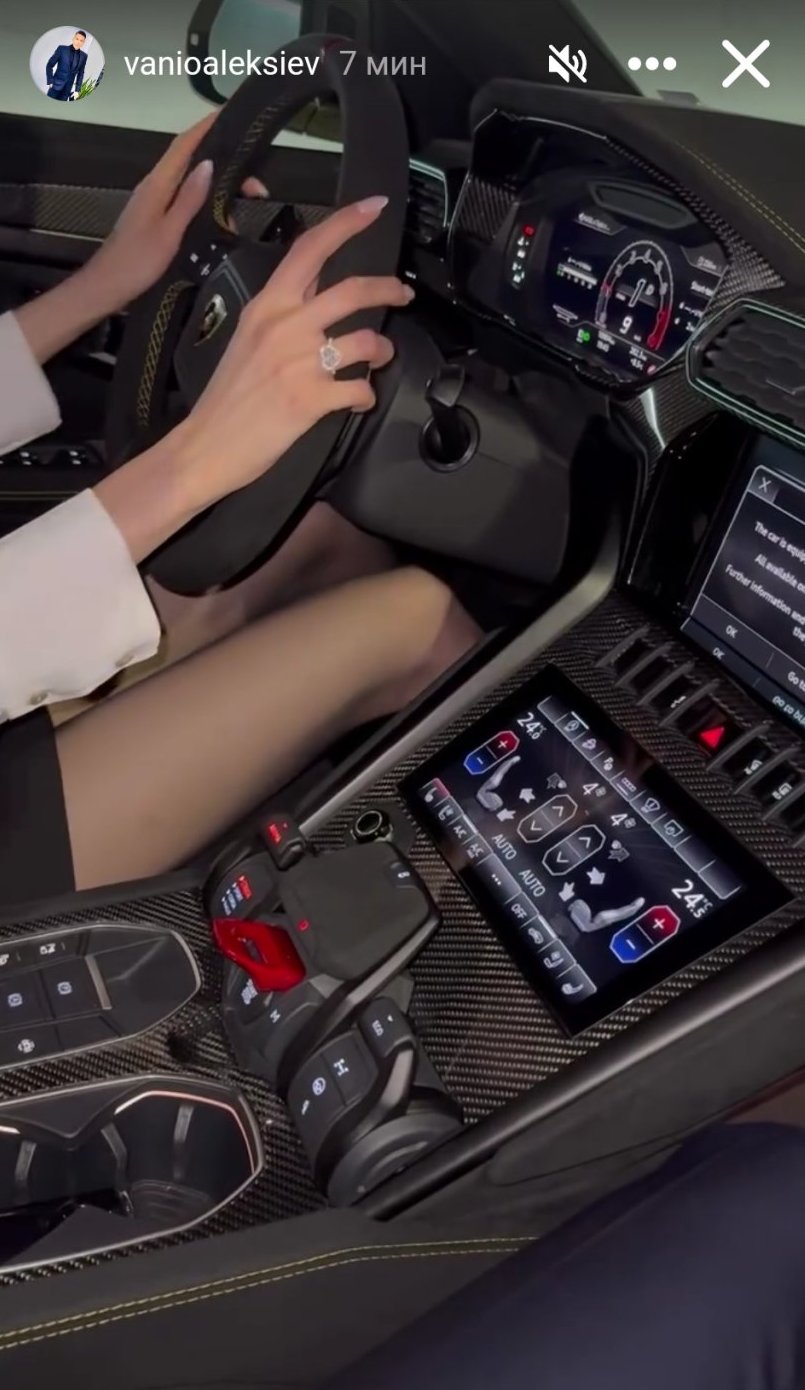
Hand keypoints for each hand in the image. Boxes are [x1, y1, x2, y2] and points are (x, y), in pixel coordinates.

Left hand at [15, 112, 264, 363]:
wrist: (107, 287)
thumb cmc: (136, 263)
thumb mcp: (168, 232)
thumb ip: (189, 198)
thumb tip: (208, 164)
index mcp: (158, 184)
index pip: (184, 146)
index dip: (206, 127)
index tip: (229, 113)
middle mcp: (157, 186)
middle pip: (193, 163)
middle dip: (226, 167)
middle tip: (256, 185)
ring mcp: (156, 202)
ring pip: (193, 184)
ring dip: (220, 191)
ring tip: (245, 206)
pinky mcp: (158, 217)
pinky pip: (188, 201)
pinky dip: (209, 206)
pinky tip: (223, 222)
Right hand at [172, 196, 412, 510]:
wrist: (205, 445)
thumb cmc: (227, 396)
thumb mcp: (249, 337)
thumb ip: (285, 311)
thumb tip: (317, 289)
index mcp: (267, 305)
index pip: (310, 249)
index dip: (346, 222)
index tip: (374, 206)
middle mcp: (285, 326)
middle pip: (352, 290)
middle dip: (388, 288)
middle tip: (403, 293)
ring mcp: (299, 363)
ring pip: (365, 341)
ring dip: (381, 350)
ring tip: (378, 358)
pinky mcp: (310, 400)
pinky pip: (359, 389)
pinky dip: (365, 395)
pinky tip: (358, 399)